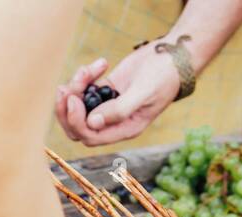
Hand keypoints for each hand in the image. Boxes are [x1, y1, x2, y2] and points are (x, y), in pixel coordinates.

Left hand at [54, 43, 181, 147]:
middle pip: (77, 127)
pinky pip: (84, 90)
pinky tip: (101, 64)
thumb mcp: (144, 92)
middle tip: (67, 87)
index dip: (76, 121)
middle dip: (67, 109)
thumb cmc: (164, 76)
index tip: (74, 98)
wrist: (174, 55)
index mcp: (123, 129)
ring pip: (77, 108)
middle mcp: (113, 122)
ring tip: (86, 70)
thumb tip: (92, 122)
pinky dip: (85, 78)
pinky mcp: (105, 90)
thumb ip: (119, 109)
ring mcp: (107, 106)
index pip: (89, 136)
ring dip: (75, 89)